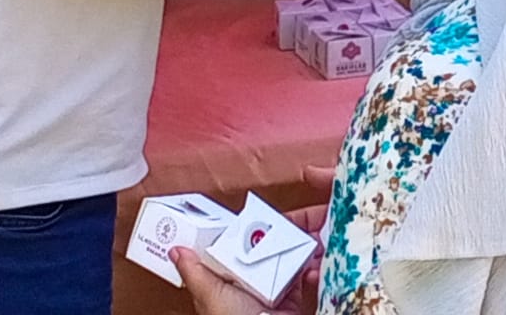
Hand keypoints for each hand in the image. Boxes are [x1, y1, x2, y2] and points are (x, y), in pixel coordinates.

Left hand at [169, 168, 332, 314]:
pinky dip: (319, 268)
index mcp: (235, 270)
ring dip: (315, 244)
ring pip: (299, 256)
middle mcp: (257, 275)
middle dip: (303, 228)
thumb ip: (195, 272)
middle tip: (324, 215)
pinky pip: (309, 276)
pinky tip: (321, 264)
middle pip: (282, 242)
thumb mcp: (209, 294)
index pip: (253, 236)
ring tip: (330, 232)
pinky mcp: (295, 298)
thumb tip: (176, 250)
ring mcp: (277, 286)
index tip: (291, 208)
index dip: (272, 221)